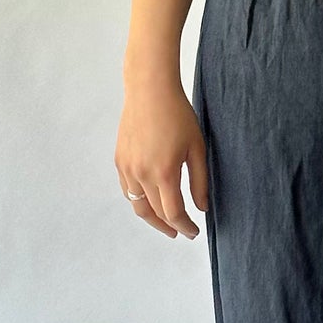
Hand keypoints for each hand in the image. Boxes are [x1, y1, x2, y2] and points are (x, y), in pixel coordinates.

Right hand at [114, 75, 207, 238]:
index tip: (194, 232)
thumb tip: (202, 207)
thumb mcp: (197, 147)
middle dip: (170, 226)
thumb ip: (200, 181)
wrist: (149, 90)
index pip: (173, 213)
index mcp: (164, 173)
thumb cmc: (178, 115)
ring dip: (152, 218)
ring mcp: (127, 168)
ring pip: (138, 205)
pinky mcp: (120, 161)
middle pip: (154, 213)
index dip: (185, 226)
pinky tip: (150, 201)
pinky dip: (139, 201)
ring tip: (166, 223)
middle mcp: (141, 174)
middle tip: (181, 232)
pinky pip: (128, 190)